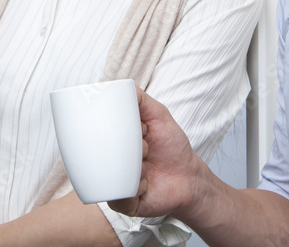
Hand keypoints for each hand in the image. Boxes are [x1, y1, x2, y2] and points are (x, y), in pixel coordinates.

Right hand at [109, 88, 202, 218]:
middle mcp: (111, 162)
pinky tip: (147, 182)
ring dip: (135, 166)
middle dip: (129, 146)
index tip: (130, 129)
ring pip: (111, 173)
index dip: (111, 129)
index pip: (99, 133)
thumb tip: (121, 85)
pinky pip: (119, 195)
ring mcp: (114, 183)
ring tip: (148, 163)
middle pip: (102, 153)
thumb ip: (141, 100)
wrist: (189, 180)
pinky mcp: (122, 203)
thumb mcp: (159, 116)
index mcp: (115, 143)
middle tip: (145, 145)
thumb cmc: (172, 148)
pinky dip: (137, 185)